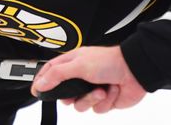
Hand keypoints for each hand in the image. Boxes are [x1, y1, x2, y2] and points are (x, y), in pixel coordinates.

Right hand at [31, 45, 146, 113]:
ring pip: (80, 105)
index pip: (50, 73)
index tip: (36, 91)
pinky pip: (96, 110)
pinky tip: (111, 91)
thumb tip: (40, 84)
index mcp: (71, 63)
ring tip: (101, 89)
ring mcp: (91, 90)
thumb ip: (57, 75)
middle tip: (78, 90)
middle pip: (64, 95)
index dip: (42, 82)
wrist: (134, 71)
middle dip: (72, 96)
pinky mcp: (102, 100)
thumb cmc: (108, 61)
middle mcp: (80, 77)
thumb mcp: (78, 65)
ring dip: (91, 98)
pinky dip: (104, 101)